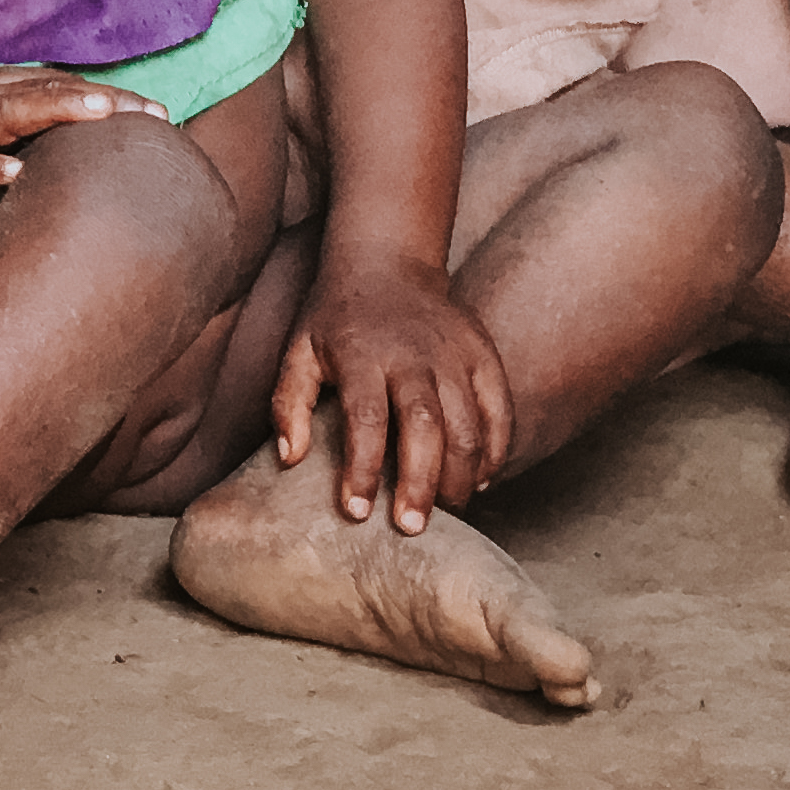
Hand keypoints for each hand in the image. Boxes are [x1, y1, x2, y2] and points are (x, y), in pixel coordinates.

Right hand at [0, 64, 166, 234]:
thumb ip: (42, 120)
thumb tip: (108, 128)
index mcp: (1, 89)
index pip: (64, 87)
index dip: (113, 98)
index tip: (161, 115)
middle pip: (42, 92)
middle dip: (94, 98)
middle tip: (143, 112)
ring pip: (5, 115)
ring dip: (51, 111)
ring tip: (94, 112)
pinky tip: (14, 174)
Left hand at [271, 256, 513, 533]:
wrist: (386, 261)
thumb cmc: (337, 318)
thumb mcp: (299, 350)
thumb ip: (290, 403)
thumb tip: (289, 458)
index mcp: (362, 353)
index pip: (365, 418)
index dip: (360, 468)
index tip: (355, 512)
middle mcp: (414, 354)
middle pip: (425, 425)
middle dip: (421, 482)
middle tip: (412, 528)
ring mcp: (454, 353)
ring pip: (469, 424)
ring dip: (461, 476)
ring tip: (447, 513)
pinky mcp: (484, 354)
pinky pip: (500, 410)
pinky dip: (496, 451)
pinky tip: (479, 482)